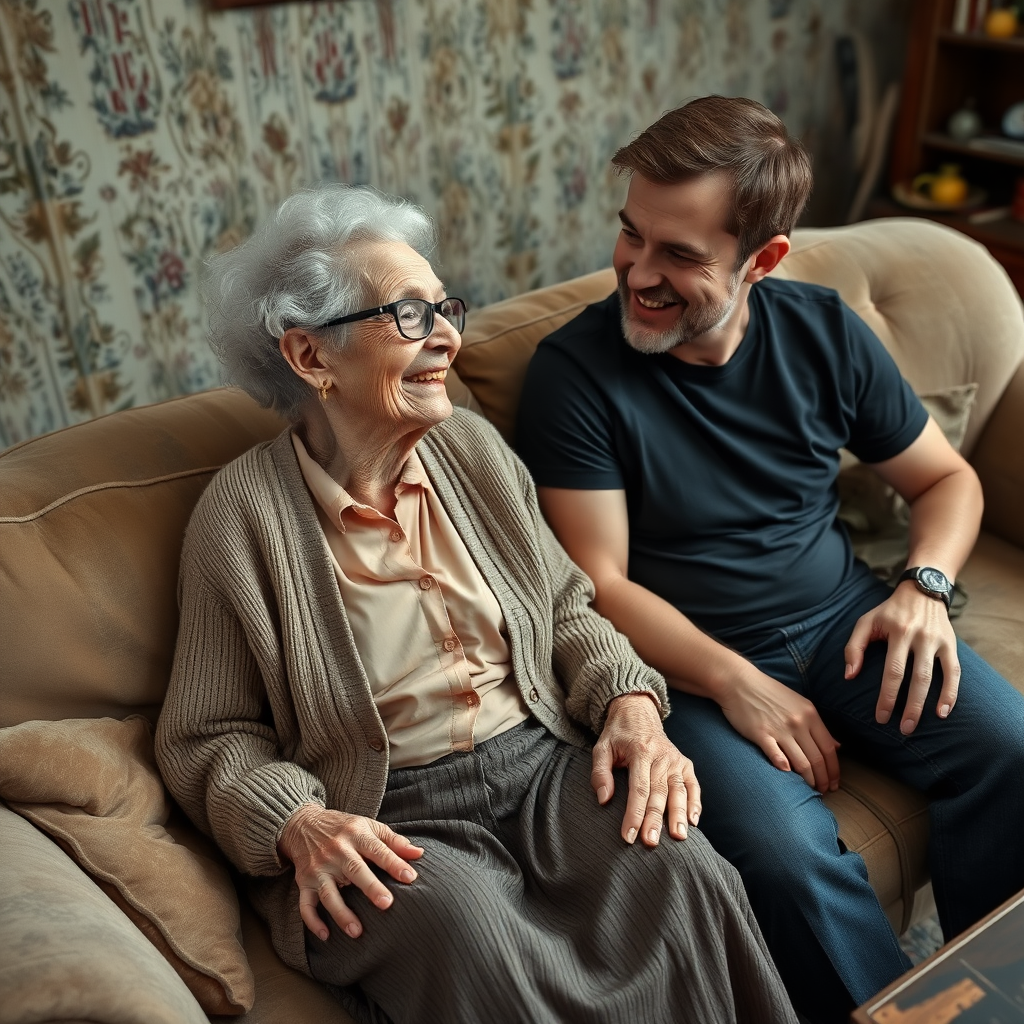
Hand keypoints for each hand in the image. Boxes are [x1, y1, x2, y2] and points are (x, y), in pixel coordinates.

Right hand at [277, 804, 423, 939]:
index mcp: (356, 835)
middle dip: (370, 887)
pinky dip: (313, 921)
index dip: (394, 863)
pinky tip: (326, 935)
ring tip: (357, 932)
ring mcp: (318, 868)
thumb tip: (419, 854)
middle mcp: (336, 851)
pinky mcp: (304, 882)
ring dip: (341, 913)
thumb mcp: (369, 826)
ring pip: (329, 893)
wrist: (303, 824)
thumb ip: (394, 841)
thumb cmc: (344, 828)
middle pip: (354, 870)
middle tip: (386, 904)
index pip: (378, 850)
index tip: (410, 877)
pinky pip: (305, 905)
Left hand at [592, 693, 700, 845]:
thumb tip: (603, 800)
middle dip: (655, 820)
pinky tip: (694, 821)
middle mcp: (661, 756)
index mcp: (640, 752)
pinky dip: (695, 803)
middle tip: (650, 843)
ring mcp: (675, 759)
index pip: (638, 789)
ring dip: (678, 815)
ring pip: (678, 791)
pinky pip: (693, 785)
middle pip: (659, 793)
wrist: (638, 712)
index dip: (634, 814)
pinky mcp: (685, 763)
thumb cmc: (618, 735)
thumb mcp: (602, 747)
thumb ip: (600, 772)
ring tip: (678, 837)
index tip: (628, 836)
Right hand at [718, 671, 839, 792]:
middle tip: (824, 791)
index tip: (834, 783)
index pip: (829, 749)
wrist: (739, 682)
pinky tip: (787, 776)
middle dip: (823, 779)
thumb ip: (817, 725)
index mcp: (810, 714)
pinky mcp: (761, 734)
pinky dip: (784, 768)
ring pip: (801, 762)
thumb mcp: (799, 703)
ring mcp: (779, 729)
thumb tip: (836, 745)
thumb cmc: (769, 693)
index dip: (834, 770)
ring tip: (809, 789)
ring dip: (808, 780)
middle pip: (817, 759)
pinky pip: (776, 756)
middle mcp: (798, 722)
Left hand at [845, 581, 959, 734]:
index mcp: (896, 631)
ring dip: (927, 703)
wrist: (922, 590)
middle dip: (908, 706)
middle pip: (915, 677)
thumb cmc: (889, 612)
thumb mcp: (866, 622)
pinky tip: (943, 711)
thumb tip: (849, 676)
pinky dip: (951, 692)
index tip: (880, 717)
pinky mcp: (951, 644)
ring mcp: (936, 641)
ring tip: (917, 725)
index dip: (887, 696)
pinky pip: (954, 672)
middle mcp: (918, 636)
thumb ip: (854, 647)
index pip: (892, 670)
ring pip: (934, 677)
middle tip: (902, 730)